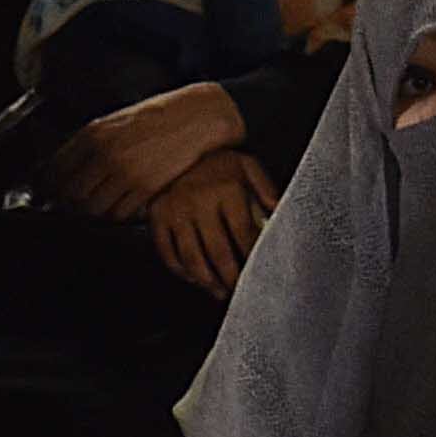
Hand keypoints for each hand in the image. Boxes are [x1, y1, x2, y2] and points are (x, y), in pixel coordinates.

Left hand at [47, 84, 243, 222]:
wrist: (196, 117)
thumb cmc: (156, 118)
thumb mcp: (115, 121)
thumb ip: (89, 143)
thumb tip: (61, 168)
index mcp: (94, 134)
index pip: (56, 171)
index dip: (49, 187)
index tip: (49, 194)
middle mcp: (105, 154)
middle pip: (71, 195)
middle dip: (68, 204)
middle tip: (72, 206)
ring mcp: (125, 172)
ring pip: (92, 209)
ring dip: (91, 213)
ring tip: (97, 207)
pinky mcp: (145, 188)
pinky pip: (118, 214)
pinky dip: (115, 215)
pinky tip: (119, 206)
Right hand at [149, 149, 276, 293]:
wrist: (175, 146)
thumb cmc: (216, 161)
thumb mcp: (246, 165)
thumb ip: (266, 189)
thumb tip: (278, 215)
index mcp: (226, 190)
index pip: (243, 233)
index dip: (252, 256)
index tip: (260, 271)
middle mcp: (200, 202)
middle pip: (218, 252)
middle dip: (231, 277)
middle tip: (239, 290)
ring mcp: (176, 212)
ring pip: (191, 257)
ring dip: (206, 280)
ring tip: (218, 290)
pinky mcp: (157, 218)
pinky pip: (167, 253)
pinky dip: (180, 270)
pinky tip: (194, 277)